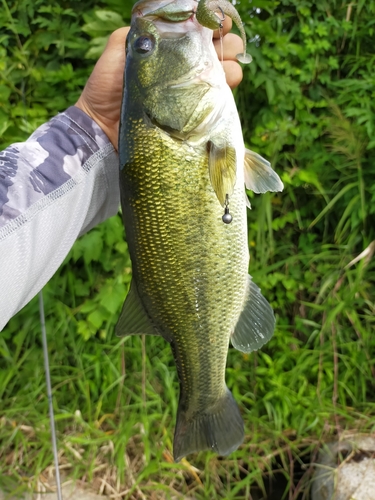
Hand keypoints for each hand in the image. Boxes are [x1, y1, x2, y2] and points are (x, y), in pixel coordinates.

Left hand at [76, 18, 243, 148]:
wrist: (102, 127)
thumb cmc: (106, 87)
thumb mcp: (119, 50)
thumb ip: (140, 31)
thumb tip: (168, 21)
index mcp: (168, 51)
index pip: (196, 34)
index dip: (212, 25)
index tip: (218, 21)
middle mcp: (181, 71)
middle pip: (215, 54)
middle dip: (228, 46)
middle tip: (228, 46)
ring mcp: (187, 94)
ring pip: (221, 76)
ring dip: (231, 69)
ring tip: (230, 70)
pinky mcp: (190, 117)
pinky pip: (215, 104)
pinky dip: (224, 94)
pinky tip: (225, 88)